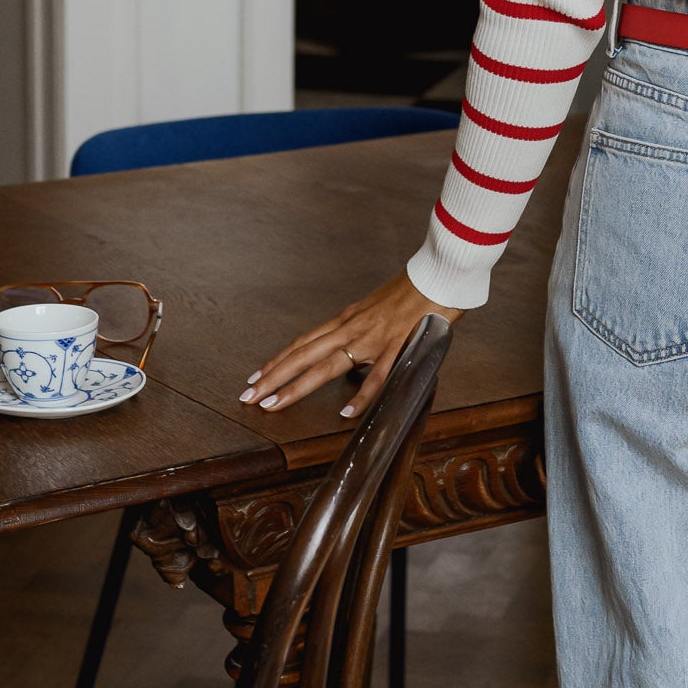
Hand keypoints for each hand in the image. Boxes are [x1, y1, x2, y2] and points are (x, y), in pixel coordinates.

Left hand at [241, 272, 461, 418]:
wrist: (440, 274)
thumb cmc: (414, 290)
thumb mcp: (378, 309)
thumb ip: (363, 329)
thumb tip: (353, 350)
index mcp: (348, 319)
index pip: (304, 342)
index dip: (278, 360)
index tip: (257, 376)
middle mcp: (352, 327)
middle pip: (303, 354)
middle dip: (273, 376)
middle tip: (248, 396)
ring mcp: (372, 338)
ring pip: (326, 365)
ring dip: (297, 387)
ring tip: (273, 404)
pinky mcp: (396, 346)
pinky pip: (377, 376)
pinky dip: (361, 396)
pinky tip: (345, 413)